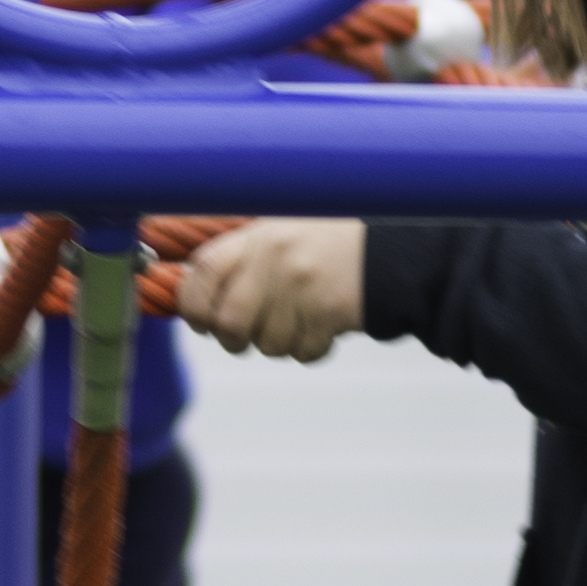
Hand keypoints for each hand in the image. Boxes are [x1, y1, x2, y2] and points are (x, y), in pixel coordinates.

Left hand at [178, 218, 370, 363]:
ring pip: (268, 344)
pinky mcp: (330, 311)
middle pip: (229, 322)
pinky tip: (324, 327)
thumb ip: (242, 260)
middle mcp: (276, 257)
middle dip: (234, 341)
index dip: (193, 304)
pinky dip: (310, 349)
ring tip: (299, 321)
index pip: (204, 271)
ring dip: (280, 344)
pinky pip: (303, 352)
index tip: (201, 322)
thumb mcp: (281, 233)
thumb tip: (195, 302)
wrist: (393, 249)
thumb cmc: (329, 245)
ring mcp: (303, 285)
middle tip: (246, 338)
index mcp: (259, 236)